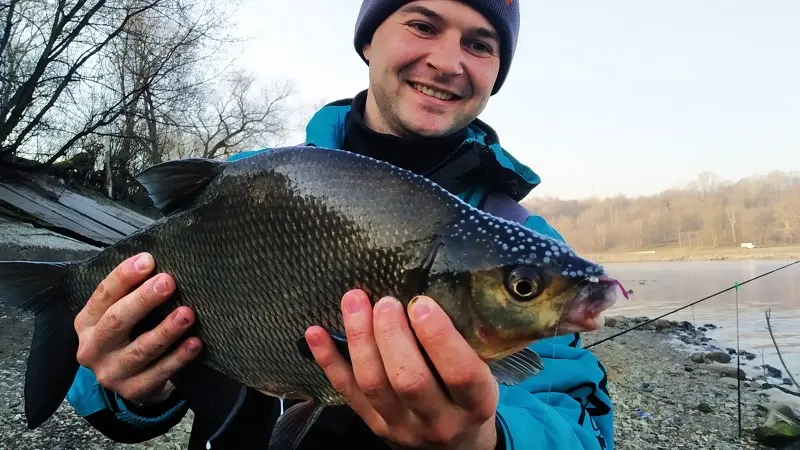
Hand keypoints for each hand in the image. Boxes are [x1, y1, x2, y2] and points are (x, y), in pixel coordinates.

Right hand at [74, 252, 201, 403]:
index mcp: (86, 323)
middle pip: (117, 321)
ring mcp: (111, 374)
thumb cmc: (130, 333)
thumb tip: (157, 261)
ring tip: (187, 314)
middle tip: (168, 282)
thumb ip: (131, 291)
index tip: (149, 260)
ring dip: (166, 330)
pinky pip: (160, 372)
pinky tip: (195, 343)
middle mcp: (93, 349)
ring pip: (141, 349)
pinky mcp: (134, 390)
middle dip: (143, 300)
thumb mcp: (120, 312)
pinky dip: (179, 357)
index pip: (103, 295)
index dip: (124, 277)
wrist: (131, 379)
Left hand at [305, 290, 499, 449]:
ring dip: (360, 339)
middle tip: (386, 301)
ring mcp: (402, 426)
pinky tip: (315, 332)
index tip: (422, 303)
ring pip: (374, 384)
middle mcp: (439, 421)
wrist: (458, 447)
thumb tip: (438, 285)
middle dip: (392, 335)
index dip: (439, 337)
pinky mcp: (374, 425)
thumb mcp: (484, 372)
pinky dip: (328, 360)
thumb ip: (466, 342)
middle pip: (409, 380)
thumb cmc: (470, 396)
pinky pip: (347, 391)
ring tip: (355, 301)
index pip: (460, 373)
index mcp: (475, 404)